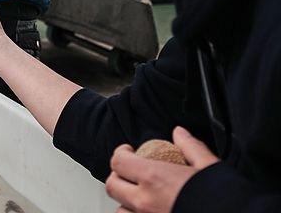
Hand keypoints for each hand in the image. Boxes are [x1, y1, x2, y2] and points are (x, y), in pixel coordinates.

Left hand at [105, 127, 219, 212]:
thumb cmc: (224, 198)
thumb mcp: (208, 166)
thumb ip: (190, 147)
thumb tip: (179, 133)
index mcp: (153, 178)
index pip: (118, 161)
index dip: (121, 153)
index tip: (129, 152)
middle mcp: (145, 202)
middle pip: (112, 186)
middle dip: (118, 176)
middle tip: (130, 173)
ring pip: (121, 210)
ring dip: (127, 203)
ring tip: (140, 198)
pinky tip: (149, 211)